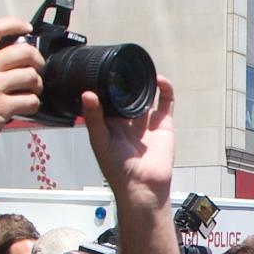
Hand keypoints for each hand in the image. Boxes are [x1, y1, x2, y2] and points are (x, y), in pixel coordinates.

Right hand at [0, 19, 43, 161]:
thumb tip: (0, 59)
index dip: (14, 24)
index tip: (25, 28)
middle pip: (22, 51)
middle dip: (37, 59)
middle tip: (37, 68)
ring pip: (30, 75)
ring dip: (37, 84)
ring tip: (31, 91)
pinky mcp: (0, 107)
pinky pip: (30, 100)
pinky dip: (33, 104)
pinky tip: (26, 107)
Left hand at [83, 75, 175, 212]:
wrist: (142, 186)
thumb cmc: (117, 169)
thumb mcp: (100, 141)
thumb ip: (93, 118)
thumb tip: (87, 94)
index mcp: (110, 124)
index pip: (107, 99)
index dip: (105, 85)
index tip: (103, 69)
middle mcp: (128, 121)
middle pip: (128, 95)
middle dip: (126, 82)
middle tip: (123, 66)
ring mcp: (147, 122)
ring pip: (147, 97)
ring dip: (145, 83)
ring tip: (140, 69)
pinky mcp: (163, 125)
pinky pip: (166, 104)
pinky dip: (165, 90)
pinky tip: (159, 79)